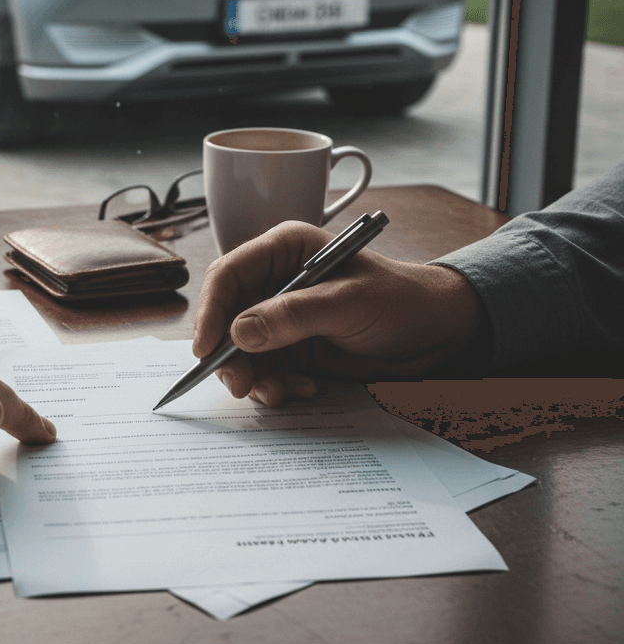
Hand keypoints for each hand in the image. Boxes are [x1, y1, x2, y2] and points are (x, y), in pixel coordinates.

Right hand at [193, 221, 487, 404]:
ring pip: (239, 350)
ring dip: (251, 376)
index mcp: (284, 250)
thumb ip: (294, 315)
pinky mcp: (291, 348)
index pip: (228, 275)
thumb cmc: (401, 300)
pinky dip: (274, 386)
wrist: (437, 334)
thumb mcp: (349, 303)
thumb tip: (239, 332)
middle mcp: (274, 281)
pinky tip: (303, 390)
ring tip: (279, 393)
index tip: (206, 349)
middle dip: (228, 353)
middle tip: (240, 384)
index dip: (210, 311)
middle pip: (225, 316)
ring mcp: (280, 317)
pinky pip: (263, 371)